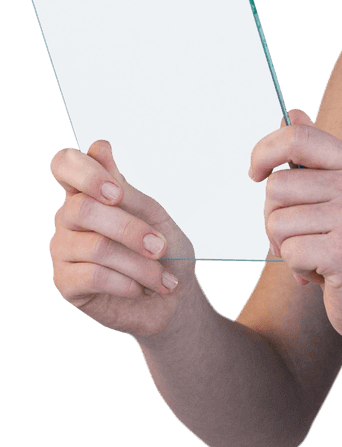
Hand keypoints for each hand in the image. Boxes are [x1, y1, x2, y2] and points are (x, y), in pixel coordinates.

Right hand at [49, 140, 197, 339]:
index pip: (64, 164)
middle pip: (82, 208)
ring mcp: (62, 249)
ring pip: (96, 247)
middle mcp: (69, 216)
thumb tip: (98, 148)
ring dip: (140, 265)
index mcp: (90, 192)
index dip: (86, 173)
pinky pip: (93, 276)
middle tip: (161, 248)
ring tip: (162, 278)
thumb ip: (127, 190)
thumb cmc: (165, 253)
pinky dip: (127, 283)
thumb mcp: (155, 216)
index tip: (117, 193)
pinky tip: (140, 289)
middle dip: (132, 230)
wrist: (173, 299)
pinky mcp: (64, 282)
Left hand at [249, 109, 341, 346]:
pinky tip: (320, 272)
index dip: (264, 152)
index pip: (297, 136)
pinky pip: (289, 251)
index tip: (255, 174)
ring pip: (277, 221)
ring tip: (315, 255)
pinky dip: (295, 267)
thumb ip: (313, 156)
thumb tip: (292, 113)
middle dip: (274, 218)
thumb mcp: (336, 194)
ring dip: (285, 247)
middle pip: (277, 186)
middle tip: (300, 236)